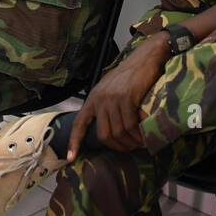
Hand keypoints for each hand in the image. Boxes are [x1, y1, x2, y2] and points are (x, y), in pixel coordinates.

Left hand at [68, 35, 169, 157]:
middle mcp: (99, 99)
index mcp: (93, 98)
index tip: (70, 158)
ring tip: (140, 145)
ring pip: (118, 131)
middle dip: (117, 146)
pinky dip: (138, 134)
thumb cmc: (131, 74)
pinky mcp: (127, 97)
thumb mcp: (112, 89)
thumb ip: (107, 106)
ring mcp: (113, 98)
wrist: (146, 57)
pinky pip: (131, 124)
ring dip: (130, 142)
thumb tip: (112, 129)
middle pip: (103, 134)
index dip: (74, 142)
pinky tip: (144, 137)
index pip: (79, 123)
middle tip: (130, 149)